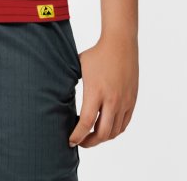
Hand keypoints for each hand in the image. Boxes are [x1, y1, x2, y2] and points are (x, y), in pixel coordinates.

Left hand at [68, 31, 138, 147]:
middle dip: (89, 142)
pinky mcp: (132, 101)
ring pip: (114, 132)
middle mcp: (112, 99)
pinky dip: (114, 131)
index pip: (86, 123)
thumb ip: (70, 84)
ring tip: (92, 135)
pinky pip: (124, 124)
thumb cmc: (97, 54)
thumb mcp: (78, 67)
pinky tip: (105, 128)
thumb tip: (55, 95)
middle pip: (102, 133)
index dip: (77, 136)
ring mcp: (124, 101)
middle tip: (80, 142)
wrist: (120, 43)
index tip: (70, 140)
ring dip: (102, 138)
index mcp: (96, 91)